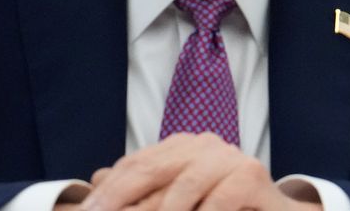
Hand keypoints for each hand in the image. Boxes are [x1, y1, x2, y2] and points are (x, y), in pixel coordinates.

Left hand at [81, 133, 317, 210]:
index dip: (109, 190)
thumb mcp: (178, 200)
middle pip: (151, 169)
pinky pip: (219, 199)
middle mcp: (203, 146)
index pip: (135, 164)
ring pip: (183, 186)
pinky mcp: (251, 175)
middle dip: (120, 199)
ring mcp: (229, 157)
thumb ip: (144, 190)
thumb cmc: (223, 208)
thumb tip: (98, 178)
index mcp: (182, 148)